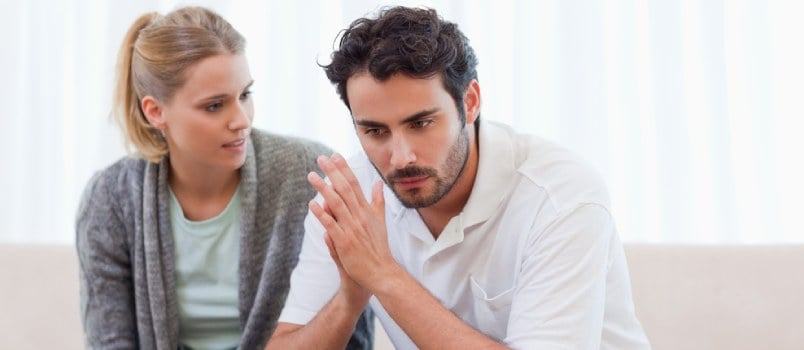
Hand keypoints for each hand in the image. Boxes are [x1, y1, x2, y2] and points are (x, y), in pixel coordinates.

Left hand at [307, 154, 396, 292]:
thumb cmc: (378, 247)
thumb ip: (378, 201)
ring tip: (312, 176)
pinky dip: (322, 214)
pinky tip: (313, 204)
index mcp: (367, 210)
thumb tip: (378, 183)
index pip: (355, 184)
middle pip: (345, 189)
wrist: (381, 272)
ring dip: (323, 189)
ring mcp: (353, 228)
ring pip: (336, 204)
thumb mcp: (380, 221)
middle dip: (332, 172)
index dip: (344, 169)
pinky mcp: (346, 242)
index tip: (335, 156)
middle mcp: (360, 216)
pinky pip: (332, 225)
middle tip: (321, 158)